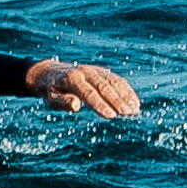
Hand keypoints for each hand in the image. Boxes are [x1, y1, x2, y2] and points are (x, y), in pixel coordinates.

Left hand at [24, 59, 139, 118]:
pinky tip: (135, 103)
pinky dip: (126, 91)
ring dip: (125, 96)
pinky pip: (116, 80)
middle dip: (116, 101)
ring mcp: (94, 71)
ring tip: (135, 110)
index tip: (111, 116)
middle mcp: (84, 72)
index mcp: (71, 79)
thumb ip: (62, 102)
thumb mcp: (51, 98)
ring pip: (112, 82)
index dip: (100, 104)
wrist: (51, 73)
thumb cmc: (52, 90)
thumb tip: (75, 105)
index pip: (88, 93)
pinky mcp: (101, 72)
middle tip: (128, 114)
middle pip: (103, 87)